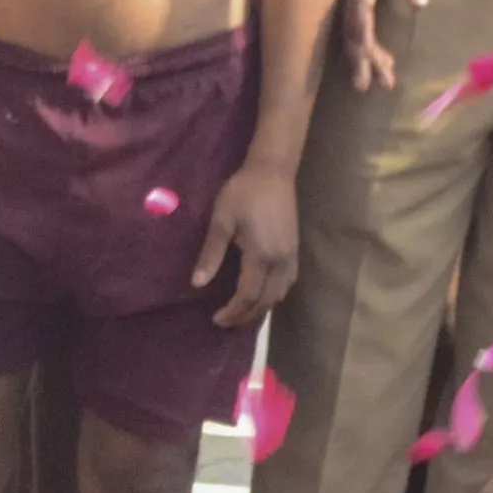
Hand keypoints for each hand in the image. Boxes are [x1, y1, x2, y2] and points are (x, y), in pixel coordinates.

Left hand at [194, 159, 297, 325]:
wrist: (273, 171)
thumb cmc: (243, 193)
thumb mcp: (221, 221)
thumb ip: (211, 254)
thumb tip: (198, 283)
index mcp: (261, 255)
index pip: (248, 296)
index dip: (233, 311)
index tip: (216, 318)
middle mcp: (280, 261)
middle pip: (266, 301)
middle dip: (246, 316)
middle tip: (225, 321)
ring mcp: (291, 256)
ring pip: (280, 294)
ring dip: (261, 308)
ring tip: (241, 311)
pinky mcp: (295, 250)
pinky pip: (287, 282)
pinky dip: (273, 295)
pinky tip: (261, 293)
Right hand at [337, 0, 424, 90]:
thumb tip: (421, 3)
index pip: (361, 15)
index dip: (364, 38)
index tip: (370, 59)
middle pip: (354, 34)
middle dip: (363, 61)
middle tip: (374, 86)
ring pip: (351, 36)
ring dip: (363, 60)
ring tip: (372, 83)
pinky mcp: (351, 0)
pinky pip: (354, 29)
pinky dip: (363, 47)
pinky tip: (373, 59)